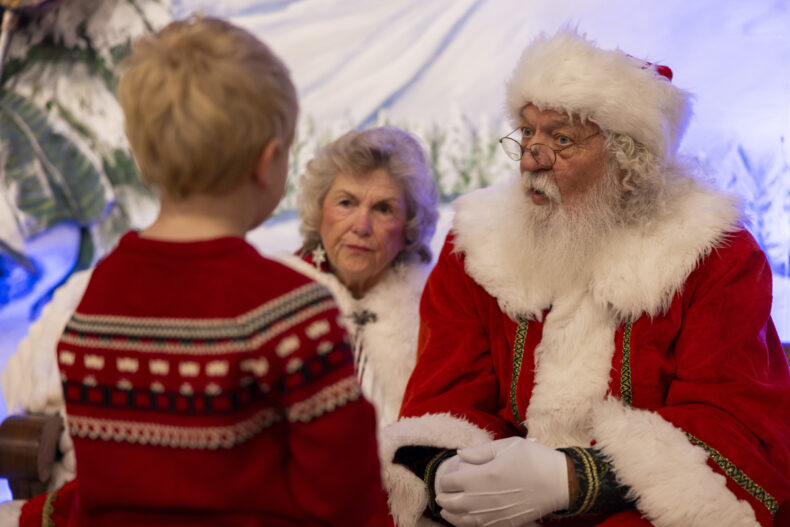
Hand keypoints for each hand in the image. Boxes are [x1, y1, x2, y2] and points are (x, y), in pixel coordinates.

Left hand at [435, 437, 568, 526]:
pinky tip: (464, 520)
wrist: (559, 483)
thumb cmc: (534, 459)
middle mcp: (482, 498)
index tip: (445, 477)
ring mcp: (492, 514)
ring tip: (446, 510)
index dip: (444, 479)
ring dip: (450, 514)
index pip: (450, 481)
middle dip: (443, 498)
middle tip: (441, 494)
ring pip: (461, 519)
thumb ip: (480, 450)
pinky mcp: (503, 523)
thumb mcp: (508, 445)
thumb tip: (460, 454)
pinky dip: (465, 525)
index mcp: (481, 476)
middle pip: (451, 502)